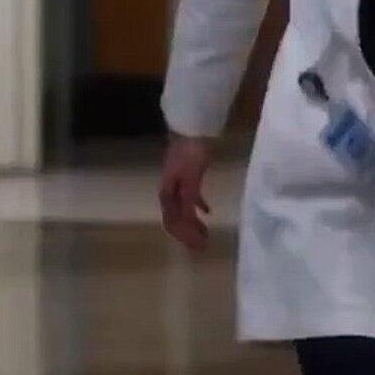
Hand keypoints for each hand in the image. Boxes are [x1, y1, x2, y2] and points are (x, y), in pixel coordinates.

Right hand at [158, 134, 215, 251]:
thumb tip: (188, 221)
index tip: (200, 247)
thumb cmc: (191, 152)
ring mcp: (177, 184)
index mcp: (167, 193)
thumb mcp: (192, 177)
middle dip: (188, 235)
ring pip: (182, 211)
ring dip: (192, 224)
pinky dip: (197, 208)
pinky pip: (189, 199)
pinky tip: (207, 212)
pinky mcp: (186, 177)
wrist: (191, 127)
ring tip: (205, 233)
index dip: (185, 237)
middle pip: (175, 220)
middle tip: (203, 246)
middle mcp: (169, 192)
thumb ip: (189, 199)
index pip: (173, 222)